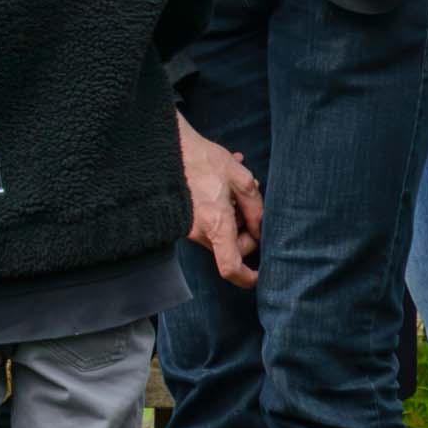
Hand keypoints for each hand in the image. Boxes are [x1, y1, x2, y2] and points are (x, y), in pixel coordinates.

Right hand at [177, 113, 262, 287]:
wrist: (166, 150)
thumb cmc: (202, 160)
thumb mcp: (239, 178)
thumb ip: (255, 207)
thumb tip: (260, 229)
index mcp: (216, 225)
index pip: (230, 267)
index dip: (246, 277)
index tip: (258, 275)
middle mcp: (199, 232)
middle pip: (231, 248)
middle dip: (246, 230)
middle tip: (250, 203)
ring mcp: (190, 227)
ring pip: (221, 233)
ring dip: (234, 215)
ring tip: (238, 186)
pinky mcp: (184, 219)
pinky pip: (209, 223)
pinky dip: (222, 209)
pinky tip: (225, 184)